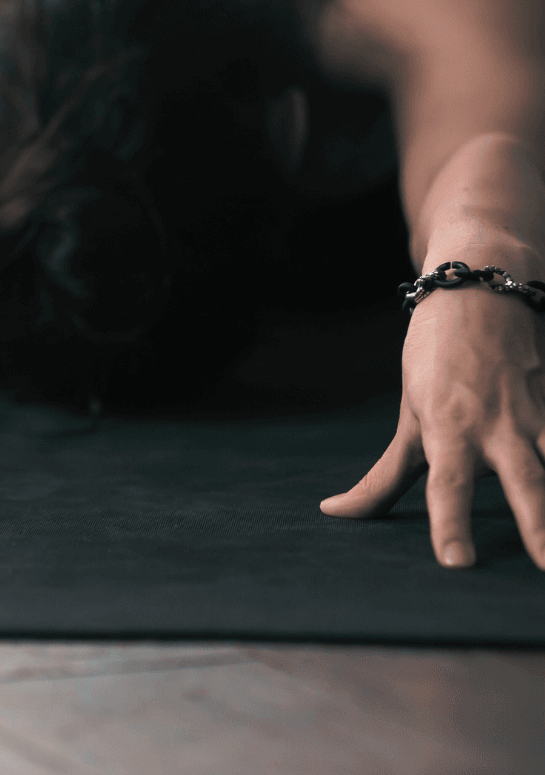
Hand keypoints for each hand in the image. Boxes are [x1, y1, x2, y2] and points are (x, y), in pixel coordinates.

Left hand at [319, 282, 544, 568]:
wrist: (477, 293)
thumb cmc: (433, 361)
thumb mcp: (408, 419)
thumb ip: (382, 478)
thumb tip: (332, 513)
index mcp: (449, 431)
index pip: (446, 486)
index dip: (450, 525)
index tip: (456, 563)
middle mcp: (497, 427)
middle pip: (525, 482)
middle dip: (540, 525)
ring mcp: (536, 413)